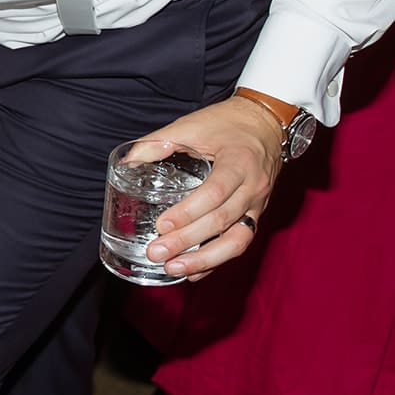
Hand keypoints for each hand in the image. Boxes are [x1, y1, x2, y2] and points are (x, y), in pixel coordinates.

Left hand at [124, 95, 284, 280]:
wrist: (266, 122)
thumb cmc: (227, 122)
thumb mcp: (192, 125)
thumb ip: (159, 142)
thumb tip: (128, 162)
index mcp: (239, 161)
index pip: (214, 193)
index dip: (188, 212)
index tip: (162, 225)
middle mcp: (253, 186)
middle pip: (222, 221)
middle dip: (188, 241)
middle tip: (157, 252)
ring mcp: (258, 204)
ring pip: (238, 240)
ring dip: (206, 260)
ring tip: (174, 269)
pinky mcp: (256, 214)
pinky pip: (241, 242)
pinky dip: (218, 260)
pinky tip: (195, 272)